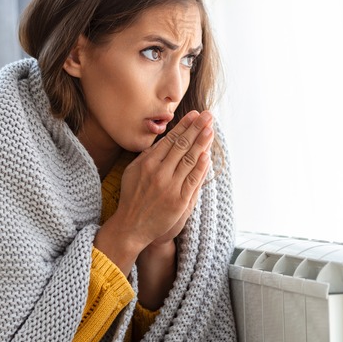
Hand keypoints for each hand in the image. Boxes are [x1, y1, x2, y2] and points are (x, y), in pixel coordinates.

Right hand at [116, 110, 213, 247]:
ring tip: (210, 129)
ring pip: (189, 160)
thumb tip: (161, 141)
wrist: (132, 226)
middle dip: (196, 128)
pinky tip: (207, 155)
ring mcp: (170, 187)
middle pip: (182, 146)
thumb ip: (147, 156)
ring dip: (201, 143)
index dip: (184, 126)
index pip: (170, 140)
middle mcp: (159, 173)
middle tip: (208, 115)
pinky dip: (201, 167)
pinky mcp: (179, 201)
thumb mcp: (132, 172)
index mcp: (147, 163)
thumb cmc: (132, 197)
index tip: (194, 115)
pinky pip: (193, 180)